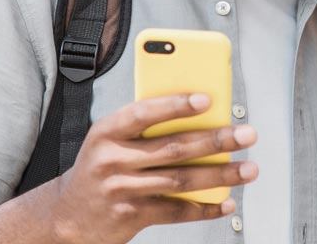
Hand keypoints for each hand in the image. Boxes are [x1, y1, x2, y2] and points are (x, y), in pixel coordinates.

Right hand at [43, 93, 258, 243]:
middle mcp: (112, 160)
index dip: (176, 105)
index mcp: (107, 132)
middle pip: (173, 148)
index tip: (208, 99)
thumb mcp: (110, 140)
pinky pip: (175, 211)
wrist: (67, 215)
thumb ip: (145, 129)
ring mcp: (122, 190)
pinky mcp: (131, 216)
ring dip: (220, 175)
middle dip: (216, 141)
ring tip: (249, 168)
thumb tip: (202, 119)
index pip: (143, 113)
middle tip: (247, 134)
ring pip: (180, 180)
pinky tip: (227, 202)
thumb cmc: (101, 167)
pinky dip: (204, 208)